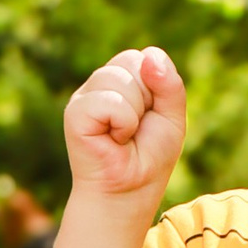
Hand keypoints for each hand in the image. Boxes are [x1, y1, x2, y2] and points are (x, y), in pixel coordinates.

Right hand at [63, 47, 185, 207]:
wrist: (131, 190)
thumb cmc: (149, 156)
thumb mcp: (172, 116)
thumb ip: (169, 84)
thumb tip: (150, 57)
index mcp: (121, 79)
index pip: (144, 57)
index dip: (157, 86)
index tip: (150, 115)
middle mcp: (99, 83)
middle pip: (132, 62)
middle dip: (147, 98)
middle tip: (136, 128)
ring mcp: (84, 96)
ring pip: (119, 79)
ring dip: (134, 114)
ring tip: (124, 135)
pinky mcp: (74, 112)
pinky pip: (110, 101)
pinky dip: (123, 123)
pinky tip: (114, 139)